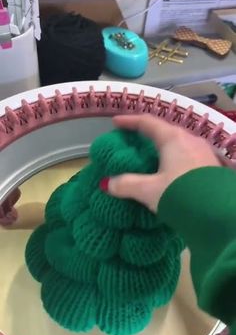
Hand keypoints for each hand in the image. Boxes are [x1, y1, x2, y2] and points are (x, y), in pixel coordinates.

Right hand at [100, 115, 219, 211]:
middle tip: (133, 141)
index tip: (116, 122)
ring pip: (178, 144)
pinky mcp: (211, 166)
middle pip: (164, 131)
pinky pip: (187, 156)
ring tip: (151, 158)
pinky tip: (171, 172)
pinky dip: (174, 158)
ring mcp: (204, 152)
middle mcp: (190, 140)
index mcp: (173, 139)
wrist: (218, 213)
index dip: (130, 121)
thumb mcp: (149, 190)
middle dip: (147, 135)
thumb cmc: (180, 194)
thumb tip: (107, 183)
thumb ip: (126, 184)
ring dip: (162, 148)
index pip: (147, 122)